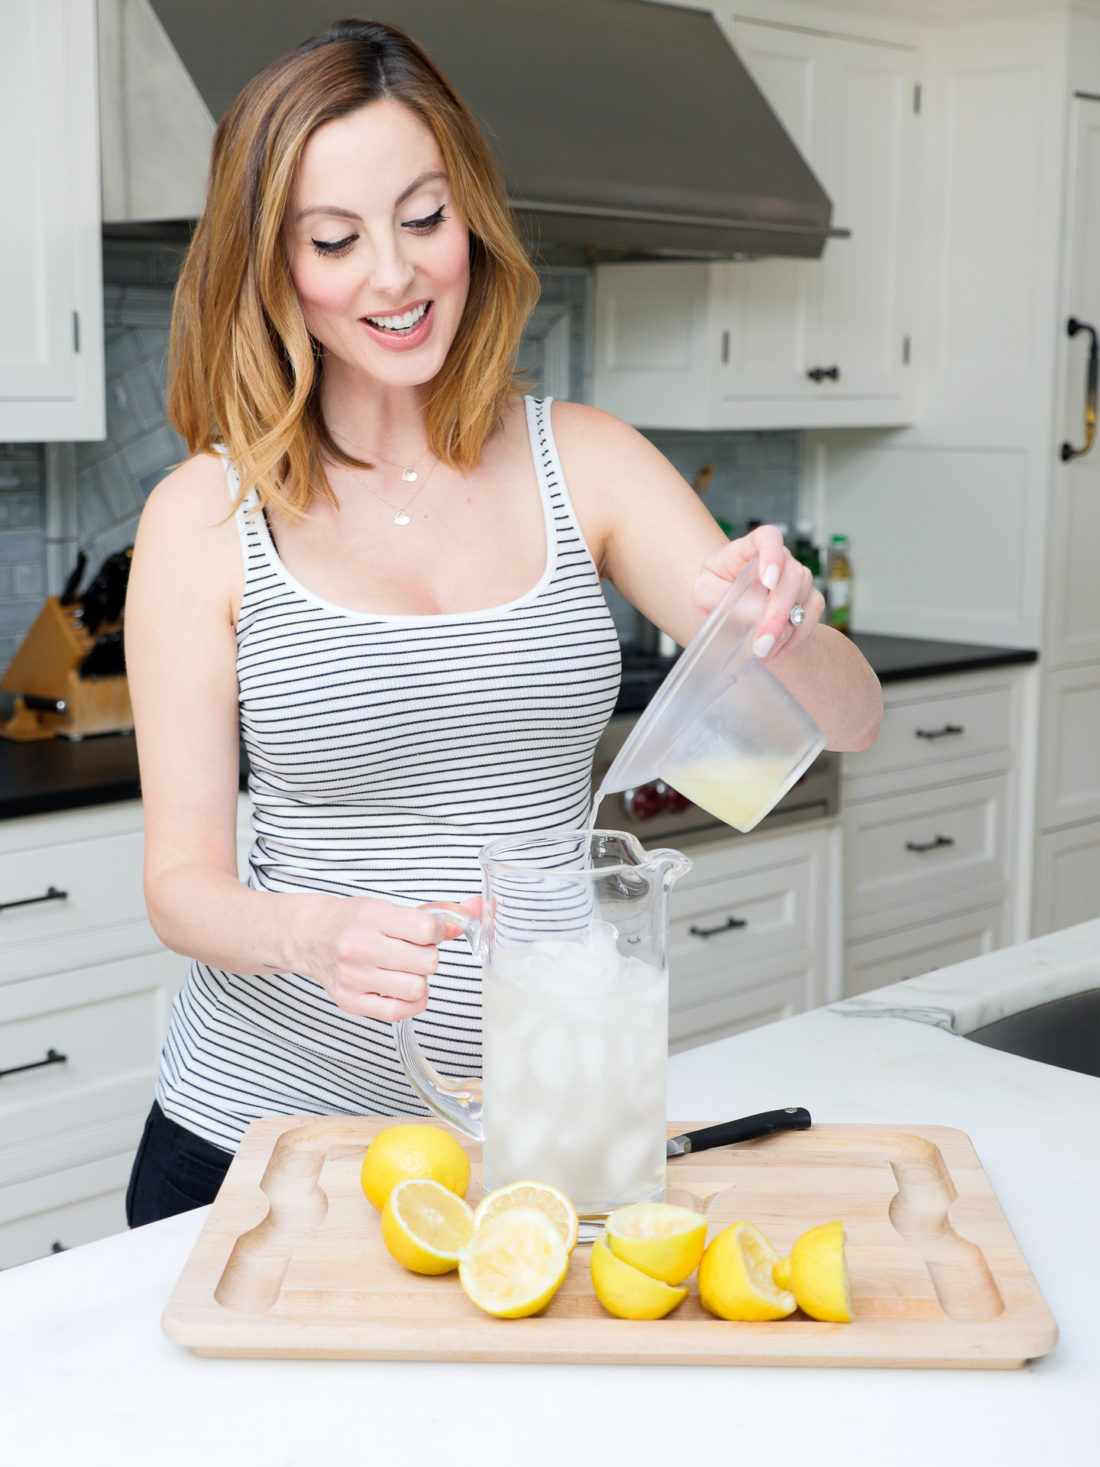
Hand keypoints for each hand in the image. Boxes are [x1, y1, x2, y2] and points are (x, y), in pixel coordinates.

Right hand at [299, 895, 479, 1021]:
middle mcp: (361, 947)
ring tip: (404, 970)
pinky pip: (398, 1012)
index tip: (427, 932)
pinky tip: (400, 988)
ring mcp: (354, 977)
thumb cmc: (355, 920)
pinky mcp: (351, 1001)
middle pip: (427, 962)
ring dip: (418, 980)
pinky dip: (408, 1002)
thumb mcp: (390, 908)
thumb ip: (436, 914)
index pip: (427, 930)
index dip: (436, 933)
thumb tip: (479, 909)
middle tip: (412, 952)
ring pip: (417, 988)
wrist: (311, 936)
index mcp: (373, 916)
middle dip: (427, 957)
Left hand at [693, 524, 823, 661]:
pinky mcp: (809, 602)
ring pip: (805, 596)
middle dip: (777, 612)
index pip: (768, 538)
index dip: (772, 554)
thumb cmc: (713, 599)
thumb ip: (722, 596)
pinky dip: (793, 638)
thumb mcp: (704, 595)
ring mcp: (797, 580)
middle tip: (760, 641)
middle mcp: (778, 560)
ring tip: (760, 650)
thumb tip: (755, 610)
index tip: (768, 581)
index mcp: (748, 550)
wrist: (728, 623)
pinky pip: (810, 618)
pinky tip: (773, 650)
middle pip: (792, 575)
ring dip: (783, 629)